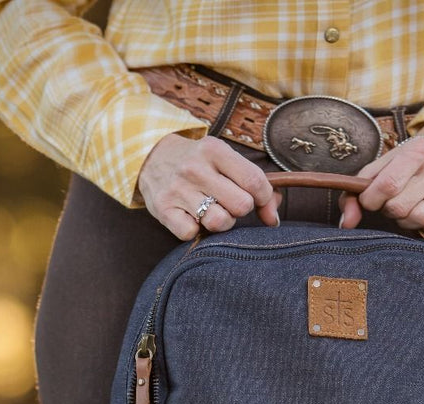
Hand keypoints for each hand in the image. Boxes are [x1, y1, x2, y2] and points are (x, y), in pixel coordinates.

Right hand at [137, 133, 282, 239]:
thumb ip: (252, 182)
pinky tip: (192, 217)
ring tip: (213, 210)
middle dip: (241, 209)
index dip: (265, 198)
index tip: (261, 202)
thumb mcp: (223, 159)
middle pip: (241, 205)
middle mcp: (195, 169)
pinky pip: (192, 234)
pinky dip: (196, 230)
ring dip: (222, 222)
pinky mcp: (163, 210)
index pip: (255, 181)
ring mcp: (177, 190)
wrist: (150, 155)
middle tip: (229, 202)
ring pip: (220, 222)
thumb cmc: (197, 161)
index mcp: (214, 150)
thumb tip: (273, 214)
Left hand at [337, 122, 423, 236]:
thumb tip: (346, 224)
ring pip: (419, 220)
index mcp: (417, 150)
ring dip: (406, 220)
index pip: (387, 186)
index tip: (371, 199)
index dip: (371, 200)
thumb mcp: (379, 169)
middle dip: (388, 209)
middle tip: (393, 200)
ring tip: (408, 206)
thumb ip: (355, 194)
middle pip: (400, 207)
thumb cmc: (404, 164)